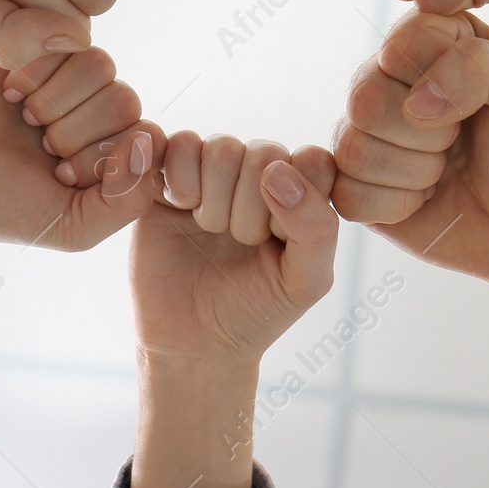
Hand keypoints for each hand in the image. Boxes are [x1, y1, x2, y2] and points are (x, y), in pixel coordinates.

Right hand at [0, 51, 164, 250]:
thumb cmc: (3, 204)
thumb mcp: (71, 228)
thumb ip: (124, 203)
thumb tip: (146, 143)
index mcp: (118, 154)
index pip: (150, 139)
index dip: (108, 157)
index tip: (63, 177)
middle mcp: (103, 113)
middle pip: (126, 100)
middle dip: (76, 131)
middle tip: (41, 147)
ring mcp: (74, 78)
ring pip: (101, 66)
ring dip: (56, 99)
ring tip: (27, 120)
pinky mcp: (43, 48)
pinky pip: (65, 41)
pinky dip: (34, 73)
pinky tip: (10, 94)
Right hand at [131, 135, 337, 362]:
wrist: (191, 342)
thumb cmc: (256, 311)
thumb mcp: (305, 281)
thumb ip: (317, 228)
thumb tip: (279, 172)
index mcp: (302, 190)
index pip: (312, 160)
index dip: (295, 202)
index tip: (279, 241)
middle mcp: (260, 172)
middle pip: (264, 153)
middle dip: (250, 211)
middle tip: (239, 243)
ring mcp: (214, 170)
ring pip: (222, 146)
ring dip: (214, 201)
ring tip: (210, 231)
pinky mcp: (171, 172)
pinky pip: (180, 144)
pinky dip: (180, 181)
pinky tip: (180, 209)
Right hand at [333, 10, 488, 290]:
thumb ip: (480, 66)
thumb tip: (415, 103)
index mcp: (432, 41)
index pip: (403, 42)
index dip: (442, 79)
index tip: (481, 102)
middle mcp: (390, 81)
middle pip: (365, 97)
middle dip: (426, 134)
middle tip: (460, 142)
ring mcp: (369, 135)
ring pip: (352, 148)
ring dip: (414, 172)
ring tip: (445, 170)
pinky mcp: (358, 187)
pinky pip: (347, 195)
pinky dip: (395, 206)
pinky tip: (424, 200)